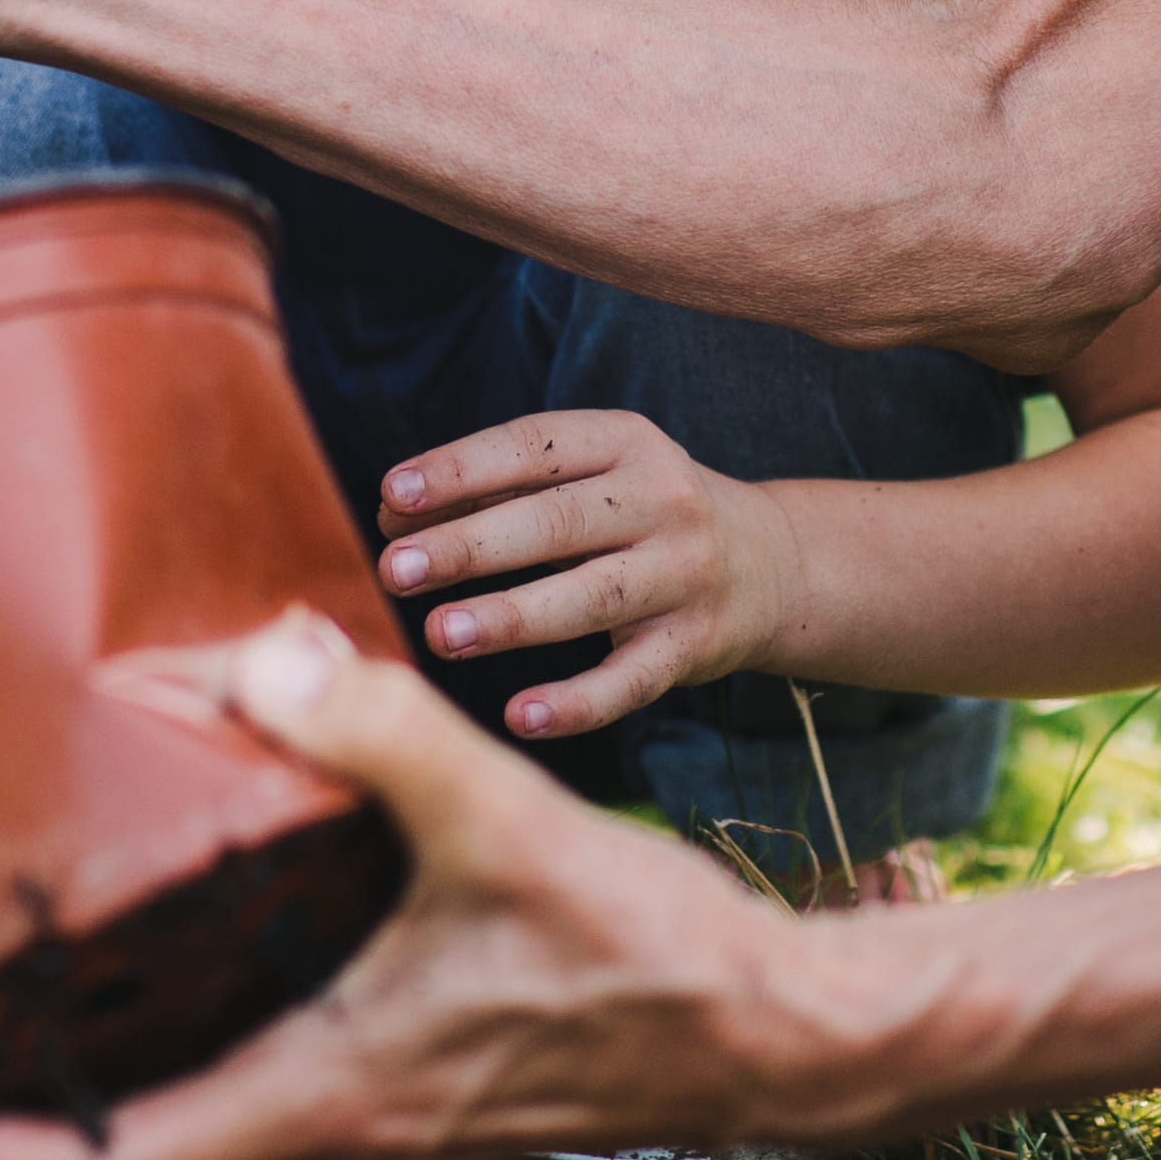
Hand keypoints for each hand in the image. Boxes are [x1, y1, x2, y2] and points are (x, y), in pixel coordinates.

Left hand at [0, 606, 827, 1159]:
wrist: (771, 1036)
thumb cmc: (649, 947)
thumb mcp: (508, 817)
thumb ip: (381, 732)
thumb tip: (262, 651)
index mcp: (320, 1102)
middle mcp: (326, 1155)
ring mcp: (363, 1159)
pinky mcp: (399, 1133)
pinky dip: (156, 1152)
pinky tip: (152, 1047)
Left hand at [374, 410, 802, 741]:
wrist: (768, 563)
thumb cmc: (637, 515)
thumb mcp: (585, 480)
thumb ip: (495, 492)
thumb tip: (393, 518)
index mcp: (625, 443)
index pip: (533, 447)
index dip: (461, 469)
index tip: (393, 493)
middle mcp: (660, 502)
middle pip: (555, 523)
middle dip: (470, 546)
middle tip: (396, 570)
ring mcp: (682, 576)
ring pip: (591, 599)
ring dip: (512, 617)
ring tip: (441, 635)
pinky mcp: (693, 646)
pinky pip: (632, 679)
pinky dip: (578, 702)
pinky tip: (522, 716)